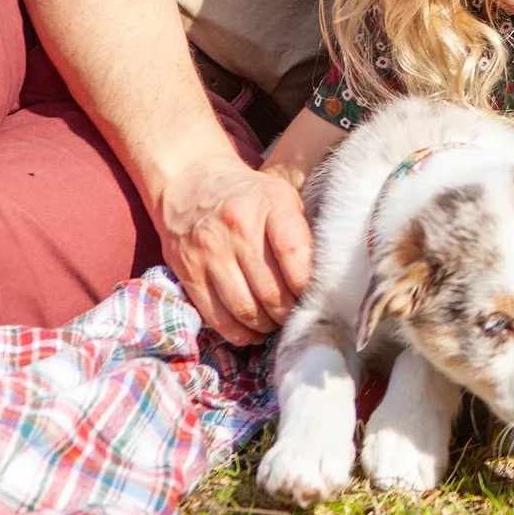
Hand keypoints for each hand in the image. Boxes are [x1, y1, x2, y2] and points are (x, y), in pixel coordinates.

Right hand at [157, 151, 315, 341]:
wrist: (189, 181)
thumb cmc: (248, 195)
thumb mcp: (281, 197)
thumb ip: (301, 232)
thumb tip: (326, 281)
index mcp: (270, 203)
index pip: (295, 254)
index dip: (308, 285)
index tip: (314, 295)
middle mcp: (238, 227)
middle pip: (271, 291)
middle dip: (289, 313)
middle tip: (297, 315)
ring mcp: (209, 251)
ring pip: (245, 309)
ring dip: (265, 326)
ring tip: (275, 322)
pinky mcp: (187, 271)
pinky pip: (216, 317)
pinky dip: (238, 333)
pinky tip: (251, 330)